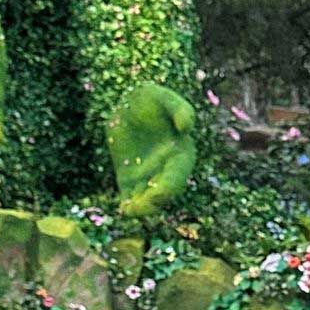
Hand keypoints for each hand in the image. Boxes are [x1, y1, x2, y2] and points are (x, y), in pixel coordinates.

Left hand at [106, 81, 195, 218]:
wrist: (129, 106)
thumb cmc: (153, 100)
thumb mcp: (165, 98)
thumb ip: (179, 109)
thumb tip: (186, 127)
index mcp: (181, 154)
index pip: (177, 175)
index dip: (169, 187)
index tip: (157, 194)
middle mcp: (167, 170)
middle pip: (163, 193)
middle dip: (153, 203)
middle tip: (139, 208)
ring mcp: (148, 176)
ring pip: (146, 199)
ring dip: (139, 208)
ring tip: (129, 211)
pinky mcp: (130, 179)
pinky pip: (130, 196)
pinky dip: (128, 205)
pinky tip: (123, 209)